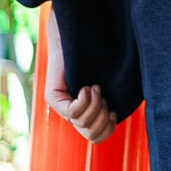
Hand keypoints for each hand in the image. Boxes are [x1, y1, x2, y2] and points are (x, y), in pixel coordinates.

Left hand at [44, 17, 117, 144]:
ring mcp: (61, 106)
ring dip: (95, 105)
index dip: (108, 127)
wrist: (82, 34)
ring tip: (95, 86)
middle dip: (103, 117)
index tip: (114, 109)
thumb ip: (117, 99)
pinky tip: (87, 86)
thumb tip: (118, 116)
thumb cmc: (102, 54)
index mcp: (88, 111)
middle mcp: (73, 112)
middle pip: (91, 135)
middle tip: (104, 95)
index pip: (97, 137)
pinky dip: (85, 100)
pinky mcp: (53, 97)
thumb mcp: (114, 82)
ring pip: (81, 124)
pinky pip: (72, 112)